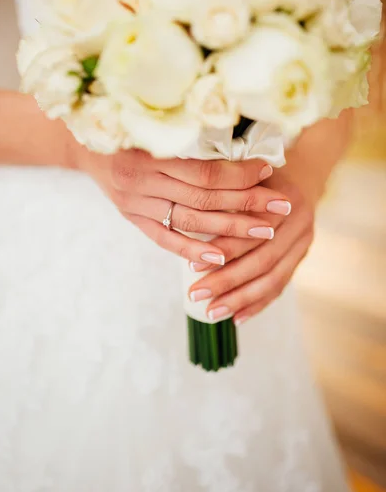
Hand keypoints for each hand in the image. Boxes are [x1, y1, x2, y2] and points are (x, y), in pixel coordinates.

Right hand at [76, 147, 291, 264]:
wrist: (87, 145)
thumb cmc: (129, 129)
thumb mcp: (155, 126)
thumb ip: (192, 140)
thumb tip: (244, 147)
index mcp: (151, 152)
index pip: (205, 171)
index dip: (240, 173)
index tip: (269, 171)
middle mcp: (142, 180)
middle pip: (203, 198)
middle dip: (246, 203)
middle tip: (280, 208)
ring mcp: (135, 204)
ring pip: (188, 221)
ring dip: (229, 229)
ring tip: (263, 232)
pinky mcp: (132, 219)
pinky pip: (164, 239)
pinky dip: (192, 250)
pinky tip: (220, 257)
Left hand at [188, 170, 314, 323]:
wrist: (305, 173)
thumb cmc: (262, 175)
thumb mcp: (248, 175)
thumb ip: (228, 192)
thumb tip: (187, 214)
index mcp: (285, 201)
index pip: (252, 232)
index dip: (223, 250)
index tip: (192, 266)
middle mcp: (300, 225)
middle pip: (262, 260)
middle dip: (227, 281)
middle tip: (196, 295)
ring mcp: (304, 244)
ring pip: (272, 279)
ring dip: (240, 299)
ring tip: (212, 313)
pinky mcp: (301, 258)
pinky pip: (280, 286)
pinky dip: (258, 304)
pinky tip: (237, 318)